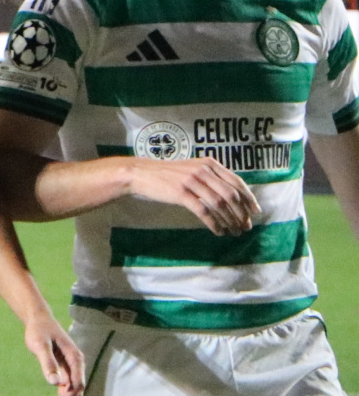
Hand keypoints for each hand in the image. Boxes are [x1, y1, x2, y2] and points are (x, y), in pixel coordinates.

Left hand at [23, 311, 84, 395]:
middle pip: (76, 391)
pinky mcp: (65, 371)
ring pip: (71, 392)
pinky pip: (65, 389)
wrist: (38, 320)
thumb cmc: (39, 331)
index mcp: (75, 359)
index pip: (78, 384)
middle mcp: (77, 365)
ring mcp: (72, 369)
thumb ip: (48, 363)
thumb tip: (55, 383)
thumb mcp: (41, 345)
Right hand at [127, 157, 258, 234]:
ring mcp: (192, 181)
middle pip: (230, 194)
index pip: (236, 182)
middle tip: (246, 226)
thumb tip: (231, 196)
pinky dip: (214, 223)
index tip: (255, 212)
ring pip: (219, 204)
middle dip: (241, 213)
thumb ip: (210, 177)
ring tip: (234, 232)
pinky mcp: (181, 193)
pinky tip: (218, 231)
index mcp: (209, 164)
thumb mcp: (191, 169)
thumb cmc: (167, 174)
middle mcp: (203, 170)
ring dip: (230, 220)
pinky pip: (203, 211)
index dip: (249, 198)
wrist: (141, 174)